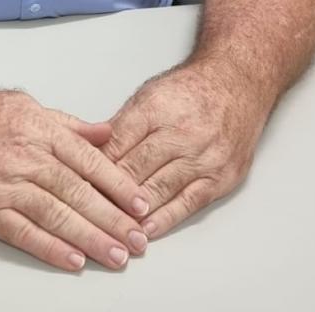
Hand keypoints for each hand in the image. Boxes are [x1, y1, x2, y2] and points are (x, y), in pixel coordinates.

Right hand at [0, 87, 150, 270]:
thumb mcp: (27, 106)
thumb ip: (68, 124)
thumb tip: (107, 133)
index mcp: (40, 130)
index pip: (89, 160)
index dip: (118, 184)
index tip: (141, 204)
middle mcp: (26, 157)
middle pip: (77, 192)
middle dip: (113, 218)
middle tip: (139, 240)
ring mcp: (4, 184)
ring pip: (56, 214)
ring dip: (90, 238)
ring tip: (116, 255)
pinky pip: (22, 231)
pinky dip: (49, 247)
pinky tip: (72, 260)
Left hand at [101, 61, 267, 238]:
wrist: (237, 83)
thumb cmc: (190, 90)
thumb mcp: (149, 95)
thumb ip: (121, 125)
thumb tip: (90, 151)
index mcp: (155, 108)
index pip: (117, 144)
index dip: (94, 167)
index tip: (77, 186)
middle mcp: (180, 133)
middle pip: (135, 168)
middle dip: (109, 193)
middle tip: (86, 211)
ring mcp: (203, 156)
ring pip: (159, 188)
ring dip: (134, 211)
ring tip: (112, 228)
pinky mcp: (221, 176)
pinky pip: (189, 202)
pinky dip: (165, 218)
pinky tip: (147, 229)